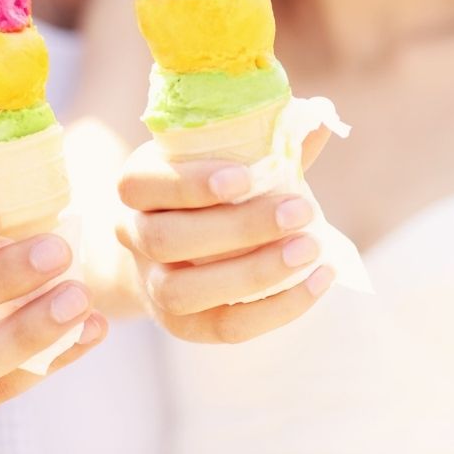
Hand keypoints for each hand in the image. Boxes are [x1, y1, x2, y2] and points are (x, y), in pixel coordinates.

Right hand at [117, 126, 334, 343]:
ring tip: (310, 250)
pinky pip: (224, 326)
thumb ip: (267, 145)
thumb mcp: (227, 159)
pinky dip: (277, 308)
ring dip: (254, 272)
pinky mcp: (180, 325)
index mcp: (139, 185)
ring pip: (184, 291)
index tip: (245, 178)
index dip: (189, 183)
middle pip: (167, 240)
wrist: (179, 251)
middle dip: (238, 228)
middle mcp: (132, 236)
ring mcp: (152, 285)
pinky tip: (319, 281)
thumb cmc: (214, 191)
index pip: (141, 184)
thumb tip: (320, 126)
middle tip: (300, 211)